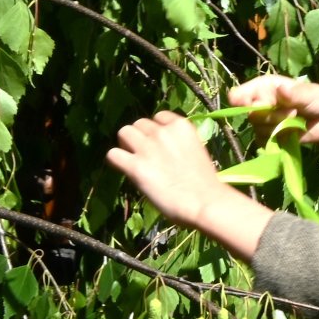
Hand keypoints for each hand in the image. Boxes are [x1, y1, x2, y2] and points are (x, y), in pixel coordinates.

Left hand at [107, 111, 234, 226]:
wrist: (204, 202)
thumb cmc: (205, 183)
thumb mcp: (196, 150)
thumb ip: (179, 143)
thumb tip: (164, 149)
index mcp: (181, 125)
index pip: (159, 116)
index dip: (156, 130)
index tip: (158, 143)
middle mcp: (163, 131)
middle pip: (139, 123)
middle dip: (140, 136)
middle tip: (144, 153)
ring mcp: (148, 148)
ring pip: (124, 133)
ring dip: (126, 144)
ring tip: (132, 158)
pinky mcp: (135, 166)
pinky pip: (113, 154)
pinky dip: (116, 161)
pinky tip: (123, 169)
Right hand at [229, 75, 318, 189]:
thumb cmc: (317, 99)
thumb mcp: (310, 94)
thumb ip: (296, 94)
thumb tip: (281, 91)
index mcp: (267, 87)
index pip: (244, 92)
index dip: (242, 97)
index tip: (241, 102)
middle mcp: (261, 103)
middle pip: (251, 113)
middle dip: (271, 115)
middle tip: (292, 113)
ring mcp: (263, 121)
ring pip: (258, 128)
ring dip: (277, 127)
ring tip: (295, 121)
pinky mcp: (267, 137)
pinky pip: (263, 141)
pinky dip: (276, 139)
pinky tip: (289, 134)